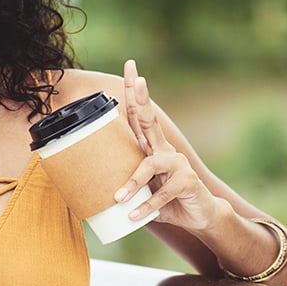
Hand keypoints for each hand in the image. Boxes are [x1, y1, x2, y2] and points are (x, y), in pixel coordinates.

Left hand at [116, 60, 220, 229]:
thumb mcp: (141, 189)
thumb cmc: (165, 200)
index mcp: (152, 148)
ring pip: (150, 165)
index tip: (131, 68)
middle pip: (151, 120)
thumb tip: (85, 186)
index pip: (140, 116)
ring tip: (118, 198)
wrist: (200, 217)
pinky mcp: (187, 182)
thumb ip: (122, 183)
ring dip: (133, 183)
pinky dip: (147, 207)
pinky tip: (134, 216)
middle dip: (142, 98)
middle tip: (137, 78)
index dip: (135, 93)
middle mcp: (164, 150)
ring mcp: (178, 164)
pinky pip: (163, 194)